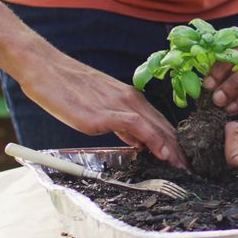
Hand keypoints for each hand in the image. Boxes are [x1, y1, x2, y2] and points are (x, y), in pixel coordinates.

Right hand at [17, 48, 189, 170]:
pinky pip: (137, 126)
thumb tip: (137, 142)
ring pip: (156, 127)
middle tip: (192, 170)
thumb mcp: (100, 108)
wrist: (45, 68)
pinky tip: (163, 154)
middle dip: (180, 150)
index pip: (160, 123)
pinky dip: (153, 140)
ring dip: (173, 149)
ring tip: (184, 168)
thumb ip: (121, 124)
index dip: (175, 143)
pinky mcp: (104, 113)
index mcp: (130, 98)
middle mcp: (130, 99)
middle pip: (164, 127)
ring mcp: (118, 105)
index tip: (184, 161)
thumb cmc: (68, 89)